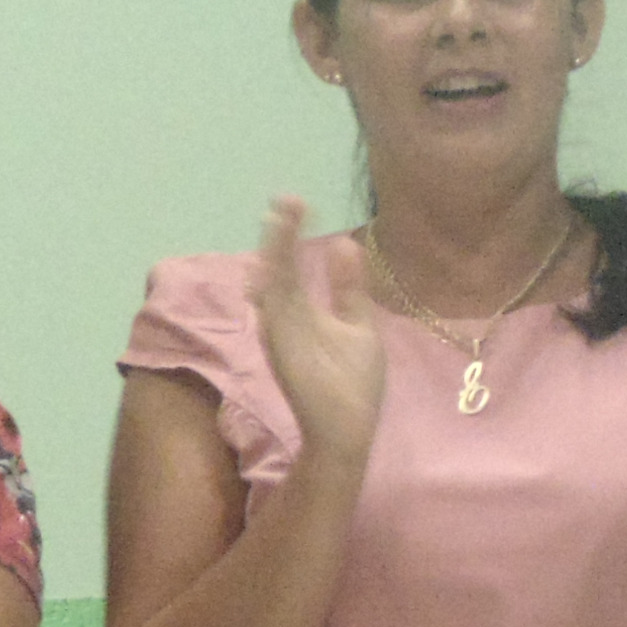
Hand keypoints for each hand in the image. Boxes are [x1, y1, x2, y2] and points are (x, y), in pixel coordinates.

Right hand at [251, 195, 384, 467]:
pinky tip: (271, 261)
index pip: (290, 266)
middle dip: (280, 234)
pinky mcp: (284, 348)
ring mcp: (282, 333)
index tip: (294, 202)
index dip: (290, 235)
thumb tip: (343, 243)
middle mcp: (285, 319)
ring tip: (278, 216)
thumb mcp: (356, 324)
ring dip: (275, 251)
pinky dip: (272, 285)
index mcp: (300, 312)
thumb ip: (347, 287)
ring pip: (273, 284)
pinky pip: (275, 311)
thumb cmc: (351, 383)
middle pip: (277, 268)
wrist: (346, 429)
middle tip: (284, 198)